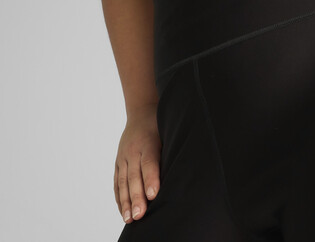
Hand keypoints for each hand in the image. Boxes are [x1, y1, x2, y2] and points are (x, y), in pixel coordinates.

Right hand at [114, 103, 160, 223]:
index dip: (151, 179)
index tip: (153, 195)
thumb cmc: (161, 124)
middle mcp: (133, 150)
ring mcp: (123, 157)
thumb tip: (184, 170)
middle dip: (137, 197)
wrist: (141, 111)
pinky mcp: (118, 162)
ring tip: (130, 218)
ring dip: (126, 201)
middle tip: (140, 215)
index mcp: (148, 142)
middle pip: (135, 176)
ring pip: (123, 182)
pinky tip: (123, 211)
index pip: (149, 162)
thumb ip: (170, 150)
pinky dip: (119, 198)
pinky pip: (117, 182)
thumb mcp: (168, 131)